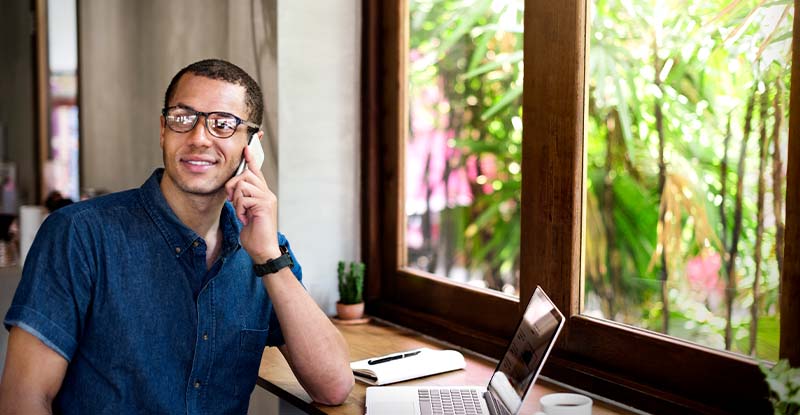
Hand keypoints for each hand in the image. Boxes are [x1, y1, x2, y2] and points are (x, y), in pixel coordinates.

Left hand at [225, 145, 279, 262]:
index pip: (257, 172)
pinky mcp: (264, 205)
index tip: (246, 148)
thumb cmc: (254, 233)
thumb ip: (243, 199)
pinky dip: (239, 209)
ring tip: (241, 213)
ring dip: (236, 200)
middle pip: (246, 175)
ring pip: (243, 185)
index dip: (251, 159)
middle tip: (232, 201)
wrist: (263, 249)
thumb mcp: (245, 212)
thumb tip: (234, 189)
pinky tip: (245, 218)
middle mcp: (267, 193)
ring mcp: (267, 198)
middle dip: (233, 186)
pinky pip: (244, 198)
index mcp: (263, 194)